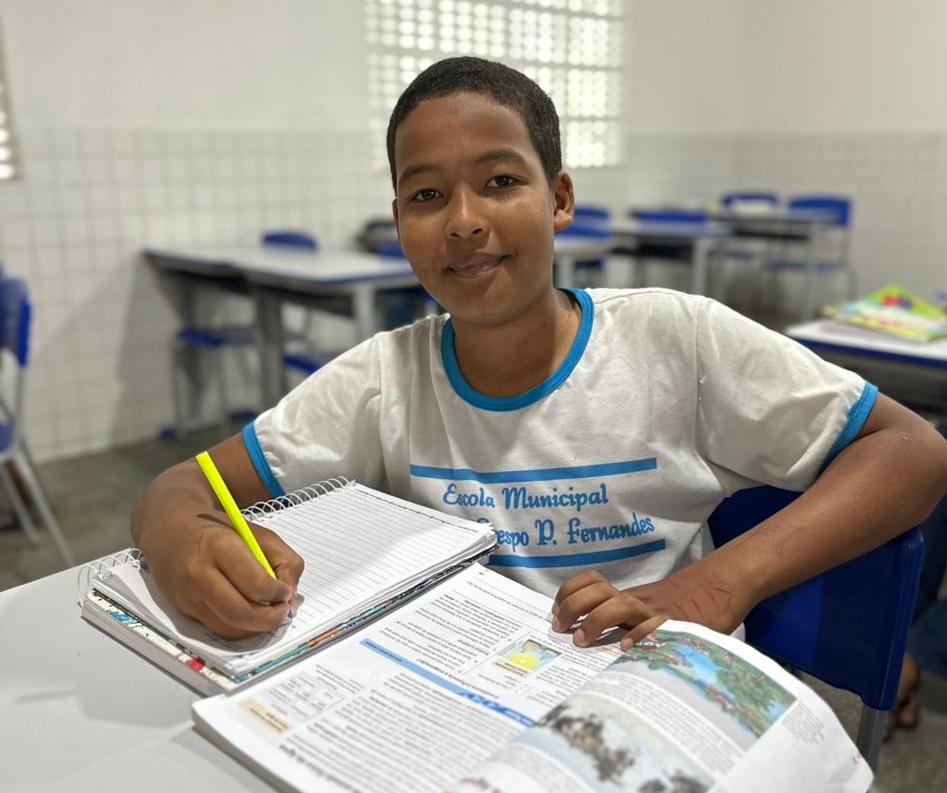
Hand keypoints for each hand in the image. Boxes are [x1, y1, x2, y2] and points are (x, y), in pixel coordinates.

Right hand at [140, 509, 304, 638]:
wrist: (169, 530)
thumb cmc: (218, 530)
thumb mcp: (257, 532)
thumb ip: (284, 559)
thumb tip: (291, 595)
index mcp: (220, 546)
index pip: (255, 584)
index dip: (278, 594)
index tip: (286, 592)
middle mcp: (199, 573)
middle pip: (240, 613)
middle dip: (269, 619)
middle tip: (282, 611)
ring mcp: (188, 595)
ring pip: (229, 627)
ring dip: (255, 627)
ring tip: (269, 613)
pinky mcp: (184, 610)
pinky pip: (218, 628)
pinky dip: (240, 628)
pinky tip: (251, 615)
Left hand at [551, 562, 753, 650]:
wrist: (721, 583)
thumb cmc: (682, 602)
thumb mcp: (647, 606)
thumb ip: (624, 616)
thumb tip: (588, 632)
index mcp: (628, 595)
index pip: (590, 582)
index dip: (568, 593)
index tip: (555, 611)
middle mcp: (637, 599)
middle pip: (597, 591)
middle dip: (573, 606)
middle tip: (560, 628)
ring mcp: (656, 610)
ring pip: (620, 605)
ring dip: (597, 620)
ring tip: (582, 640)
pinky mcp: (678, 623)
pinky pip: (656, 627)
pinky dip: (640, 635)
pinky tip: (626, 648)